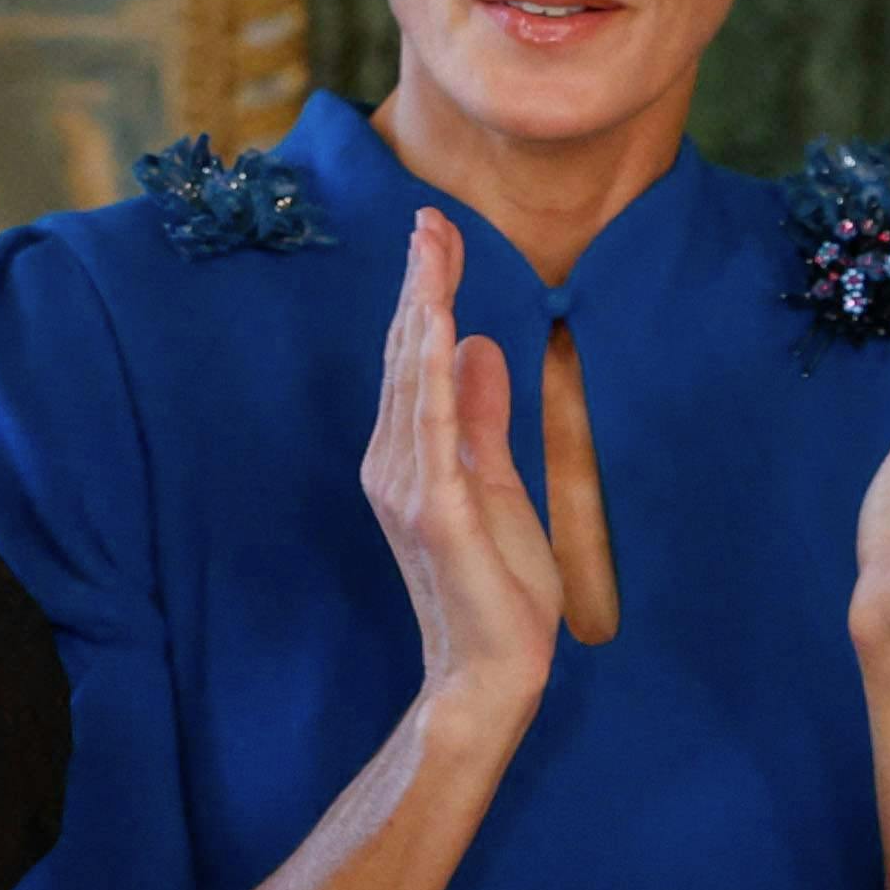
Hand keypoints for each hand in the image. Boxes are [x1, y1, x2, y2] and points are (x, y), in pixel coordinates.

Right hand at [357, 211, 566, 717]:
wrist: (493, 672)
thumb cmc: (495, 590)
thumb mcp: (497, 482)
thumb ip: (481, 416)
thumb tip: (475, 343)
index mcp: (407, 457)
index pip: (411, 360)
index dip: (423, 294)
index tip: (435, 234)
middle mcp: (392, 464)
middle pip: (403, 356)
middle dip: (419, 283)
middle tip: (429, 217)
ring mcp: (407, 486)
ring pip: (410, 378)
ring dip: (418, 308)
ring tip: (428, 248)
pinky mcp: (434, 509)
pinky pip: (429, 424)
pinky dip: (427, 369)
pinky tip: (435, 323)